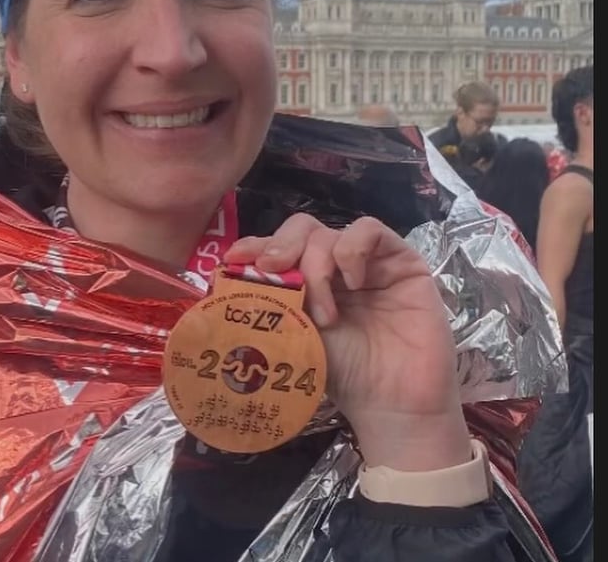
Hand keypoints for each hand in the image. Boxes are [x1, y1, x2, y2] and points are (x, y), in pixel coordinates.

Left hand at [224, 215, 470, 471]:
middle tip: (271, 270)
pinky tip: (352, 283)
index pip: (278, 247)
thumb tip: (230, 277)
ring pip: (330, 231)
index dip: (255, 246)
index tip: (234, 260)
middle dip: (281, 245)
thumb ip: (274, 303)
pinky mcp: (402, 262)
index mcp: (307, 281)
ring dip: (317, 266)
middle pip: (302, 229)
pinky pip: (371, 230)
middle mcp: (335, 266)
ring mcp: (368, 262)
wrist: (392, 405)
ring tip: (324, 315)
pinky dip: (352, 250)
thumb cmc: (343, 374)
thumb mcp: (296, 335)